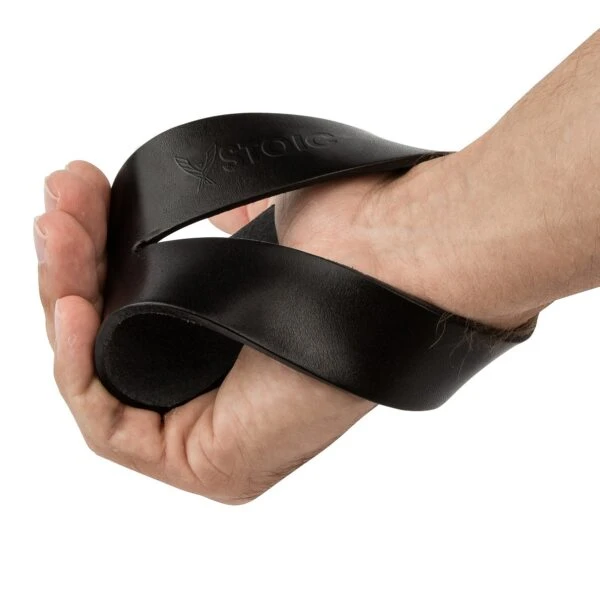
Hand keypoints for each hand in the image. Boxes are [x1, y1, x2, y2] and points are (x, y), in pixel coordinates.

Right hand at [34, 161, 441, 503]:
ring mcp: (214, 435)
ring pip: (105, 376)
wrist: (399, 261)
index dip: (98, 263)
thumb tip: (215, 210)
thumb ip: (229, 232)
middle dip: (76, 266)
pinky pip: (109, 425)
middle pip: (114, 343)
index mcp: (235, 351)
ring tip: (55, 228)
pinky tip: (75, 303)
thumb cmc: (348, 242)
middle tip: (59, 202)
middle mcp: (223, 397)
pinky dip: (79, 363)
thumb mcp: (266, 232)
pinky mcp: (207, 462)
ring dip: (67, 297)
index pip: (137, 320)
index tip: (82, 201)